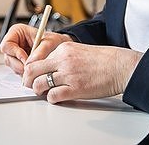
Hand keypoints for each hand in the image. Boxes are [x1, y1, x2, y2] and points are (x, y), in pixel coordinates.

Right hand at [0, 24, 71, 74]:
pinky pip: (18, 71)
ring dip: (23, 70)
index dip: (15, 53)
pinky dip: (26, 73)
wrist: (62, 48)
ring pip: (12, 66)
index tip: (26, 59)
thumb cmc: (55, 41)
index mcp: (17, 32)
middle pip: (8, 58)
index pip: (6, 45)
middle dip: (19, 65)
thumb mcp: (50, 42)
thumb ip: (40, 51)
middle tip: (31, 68)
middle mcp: (14, 43)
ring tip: (36, 68)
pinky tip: (35, 70)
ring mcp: (16, 54)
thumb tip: (30, 62)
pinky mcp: (20, 63)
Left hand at [23, 42, 142, 103]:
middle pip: (32, 70)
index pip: (37, 59)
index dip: (31, 69)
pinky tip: (55, 97)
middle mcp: (63, 60)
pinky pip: (53, 96)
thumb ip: (63, 57)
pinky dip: (51, 98)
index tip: (31, 75)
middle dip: (27, 79)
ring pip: (40, 84)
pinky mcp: (75, 89)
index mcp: (63, 49)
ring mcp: (68, 75)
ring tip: (42, 92)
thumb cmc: (103, 59)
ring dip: (38, 90)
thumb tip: (49, 68)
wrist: (120, 66)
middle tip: (29, 85)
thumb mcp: (79, 50)